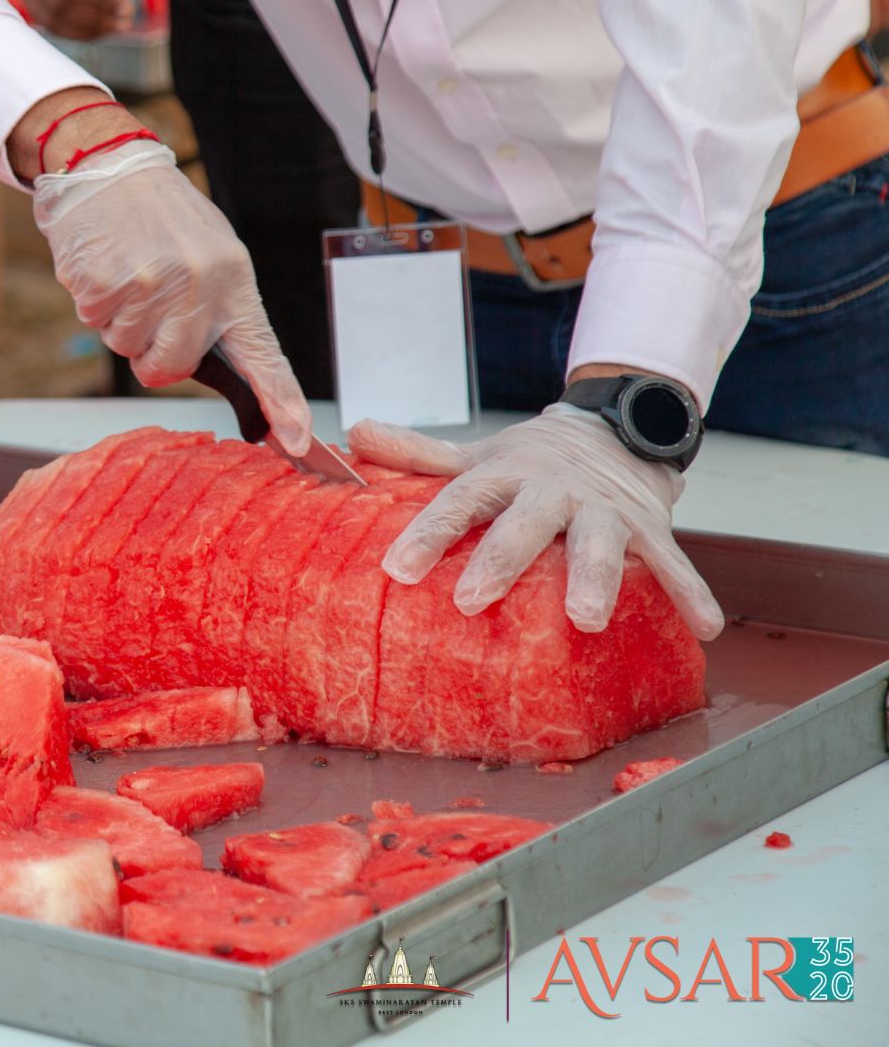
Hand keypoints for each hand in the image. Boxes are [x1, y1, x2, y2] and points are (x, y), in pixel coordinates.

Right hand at [32, 140, 311, 451]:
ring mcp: (148, 287)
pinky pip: (94, 322)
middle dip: (153, 350)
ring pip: (126, 348)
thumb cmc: (161, 215)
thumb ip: (216, 306)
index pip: (263, 354)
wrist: (107, 163)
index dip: (283, 403)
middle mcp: (196, 286)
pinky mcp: (103, 285)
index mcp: (233, 279)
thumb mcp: (209, 251)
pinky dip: (93, 300)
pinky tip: (103, 263)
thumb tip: (213, 365)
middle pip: (170, 368)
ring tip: (127, 271)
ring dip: (120, 320)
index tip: (297, 442)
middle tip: (149, 303)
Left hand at [348, 404, 722, 640]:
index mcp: (504, 475)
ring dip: (595, 580)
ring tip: (585, 620)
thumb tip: (352, 432)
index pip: (458, 503)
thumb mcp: (476, 455)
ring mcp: (605, 509)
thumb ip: (416, 454)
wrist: (617, 428)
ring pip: (600, 543)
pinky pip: (675, 562)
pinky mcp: (651, 527)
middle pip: (525, 525)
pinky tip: (704, 628)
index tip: (397, 569)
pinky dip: (691, 593)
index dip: (427, 535)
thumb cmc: (532, 460)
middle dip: (501, 561)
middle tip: (473, 599)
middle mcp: (553, 490)